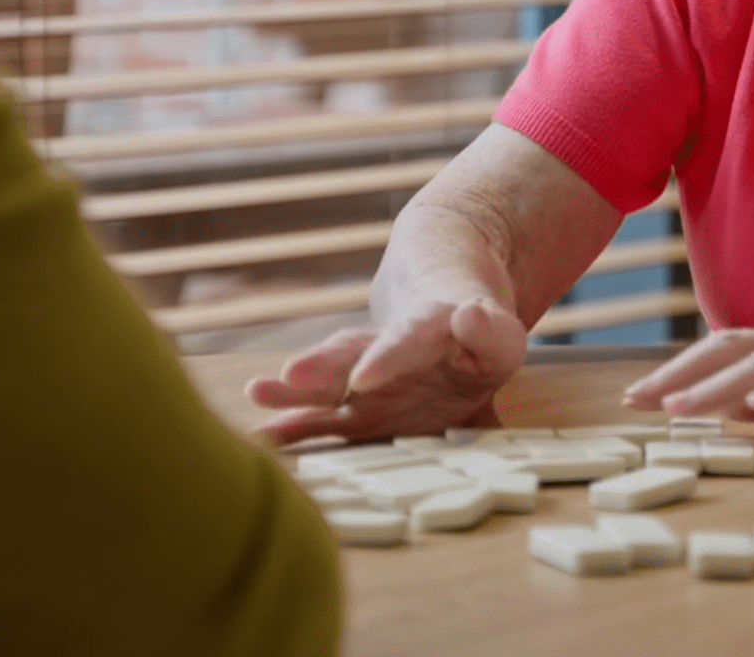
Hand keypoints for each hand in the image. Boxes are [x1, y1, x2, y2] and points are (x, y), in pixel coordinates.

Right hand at [245, 295, 527, 444]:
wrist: (449, 323)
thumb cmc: (476, 341)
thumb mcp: (496, 337)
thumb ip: (490, 332)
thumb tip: (471, 315)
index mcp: (425, 331)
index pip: (407, 339)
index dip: (386, 359)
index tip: (362, 378)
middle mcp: (385, 352)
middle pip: (351, 354)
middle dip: (322, 368)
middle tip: (291, 375)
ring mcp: (364, 383)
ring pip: (325, 382)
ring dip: (293, 391)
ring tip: (257, 392)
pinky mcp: (355, 412)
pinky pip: (318, 419)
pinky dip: (289, 428)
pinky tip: (259, 439)